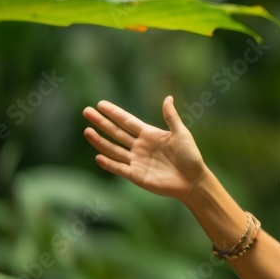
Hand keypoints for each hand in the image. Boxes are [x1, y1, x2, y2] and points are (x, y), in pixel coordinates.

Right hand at [82, 96, 207, 201]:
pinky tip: (98, 156)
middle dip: (101, 123)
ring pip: (113, 149)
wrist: (193, 180)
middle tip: (86, 112)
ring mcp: (136, 161)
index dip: (114, 113)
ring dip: (100, 141)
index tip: (100, 104)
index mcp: (149, 134)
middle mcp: (140, 146)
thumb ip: (171, 117)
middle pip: (116, 132)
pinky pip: (119, 168)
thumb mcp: (181, 133)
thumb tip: (168, 98)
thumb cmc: (190, 156)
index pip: (127, 121)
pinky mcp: (136, 175)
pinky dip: (108, 163)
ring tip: (87, 131)